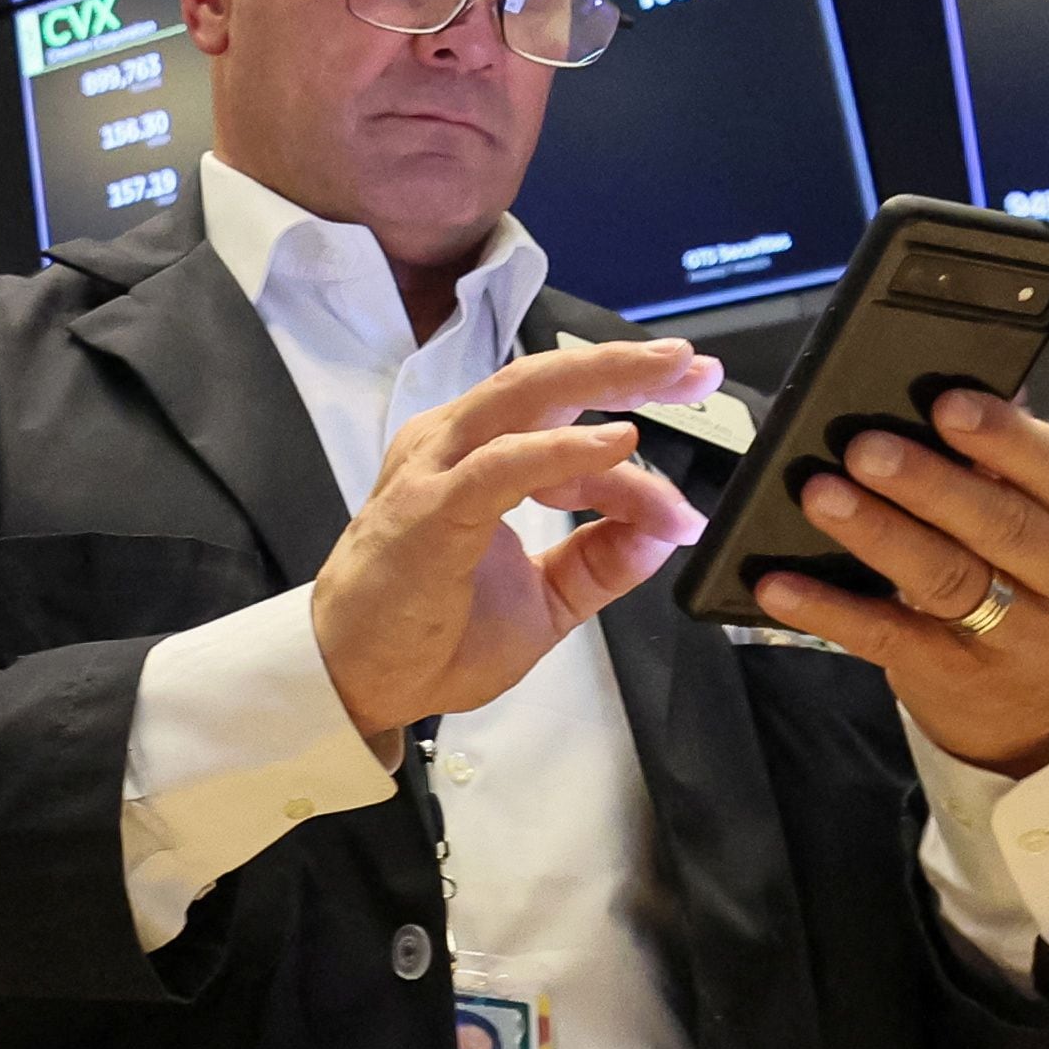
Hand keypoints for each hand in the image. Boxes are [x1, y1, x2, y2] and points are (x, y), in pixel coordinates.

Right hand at [311, 338, 717, 744]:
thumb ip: (599, 562)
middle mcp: (452, 448)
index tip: (685, 514)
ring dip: (601, 379)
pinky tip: (615, 443)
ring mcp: (437, 472)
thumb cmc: (427, 636)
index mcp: (473, 460)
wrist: (354, 682)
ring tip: (668, 376)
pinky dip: (563, 449)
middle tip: (694, 367)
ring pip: (524, 398)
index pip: (564, 431)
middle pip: (543, 382)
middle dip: (624, 367)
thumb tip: (662, 532)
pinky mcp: (432, 509)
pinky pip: (504, 464)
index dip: (632, 462)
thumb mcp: (543, 601)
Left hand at [752, 390, 1048, 776]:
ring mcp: (1025, 641)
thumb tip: (941, 395)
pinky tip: (781, 585)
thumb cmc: (1033, 586)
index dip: (1002, 437)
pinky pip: (888, 637)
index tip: (944, 403)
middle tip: (866, 447)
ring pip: (947, 578)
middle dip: (928, 482)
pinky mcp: (959, 678)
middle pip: (1001, 525)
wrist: (1031, 712)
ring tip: (821, 495)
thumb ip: (1008, 468)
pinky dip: (829, 609)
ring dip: (877, 532)